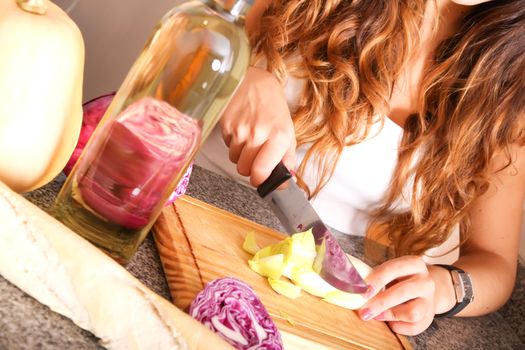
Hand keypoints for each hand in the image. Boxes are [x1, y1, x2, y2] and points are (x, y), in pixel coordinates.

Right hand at [220, 67, 295, 186]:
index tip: (260, 178)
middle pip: (244, 169)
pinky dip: (232, 142)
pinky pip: (227, 146)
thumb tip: (285, 181)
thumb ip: (287, 157)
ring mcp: (239, 130)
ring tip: (248, 137)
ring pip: (234, 159)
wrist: (251, 81)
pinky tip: (239, 128)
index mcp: (278, 136)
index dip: (259, 180)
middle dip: (249, 166)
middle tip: (255, 154)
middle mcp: (258, 134)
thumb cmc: (271, 105)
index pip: (261, 172)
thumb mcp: (287, 129)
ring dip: (240, 154)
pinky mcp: (225, 125)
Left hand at [358, 256, 436, 335]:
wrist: (423, 293)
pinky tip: (389, 321)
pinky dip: (397, 326)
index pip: (394, 268)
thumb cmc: (399, 281)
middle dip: (381, 302)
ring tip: (376, 315)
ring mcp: (429, 301)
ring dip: (390, 315)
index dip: (377, 279)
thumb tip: (356, 289)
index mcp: (415, 264)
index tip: (363, 289)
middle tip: (364, 311)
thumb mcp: (391, 273)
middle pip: (403, 291)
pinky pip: (412, 327)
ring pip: (413, 312)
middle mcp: (426, 281)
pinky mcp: (429, 319)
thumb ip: (376, 279)